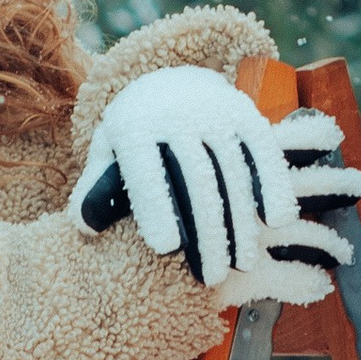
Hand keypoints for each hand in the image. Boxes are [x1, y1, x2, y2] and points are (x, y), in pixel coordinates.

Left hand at [70, 67, 360, 303]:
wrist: (170, 81)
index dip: (156, 208)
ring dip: (240, 221)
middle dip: (206, 232)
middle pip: (195, 179)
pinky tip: (276, 221)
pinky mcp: (246, 113)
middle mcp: (177, 115)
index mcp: (134, 127)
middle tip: (211, 278)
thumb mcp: (106, 154)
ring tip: (241, 264)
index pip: (145, 171)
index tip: (166, 249)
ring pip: (232, 171)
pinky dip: (272, 184)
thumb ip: (93, 191)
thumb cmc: (133, 136)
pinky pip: (262, 150)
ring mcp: (216, 112)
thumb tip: (84, 227)